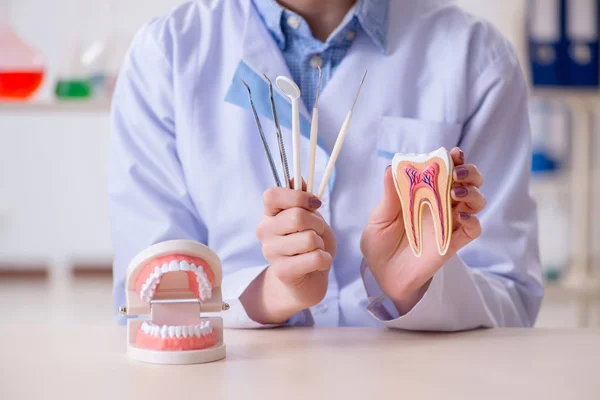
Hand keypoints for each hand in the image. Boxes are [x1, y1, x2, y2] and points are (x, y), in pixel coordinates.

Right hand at [240, 182, 335, 323]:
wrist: (307, 281)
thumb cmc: (309, 246)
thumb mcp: (310, 218)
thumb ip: (303, 199)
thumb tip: (296, 178)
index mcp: (270, 214)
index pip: (271, 195)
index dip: (297, 197)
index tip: (314, 204)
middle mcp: (265, 231)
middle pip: (297, 216)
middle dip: (317, 224)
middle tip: (318, 233)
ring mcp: (270, 252)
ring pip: (309, 239)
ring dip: (321, 244)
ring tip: (316, 250)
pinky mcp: (282, 271)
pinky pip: (314, 258)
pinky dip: (325, 259)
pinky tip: (319, 263)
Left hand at [360, 148, 484, 313]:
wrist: (382, 274)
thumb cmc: (379, 242)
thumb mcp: (380, 218)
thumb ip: (390, 195)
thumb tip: (391, 167)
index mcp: (424, 193)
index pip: (445, 171)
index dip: (454, 160)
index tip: (454, 153)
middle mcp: (441, 205)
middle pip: (468, 182)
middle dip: (470, 172)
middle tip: (458, 173)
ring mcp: (449, 223)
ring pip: (476, 202)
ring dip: (472, 193)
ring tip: (456, 194)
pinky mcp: (453, 242)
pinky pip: (473, 229)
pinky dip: (473, 221)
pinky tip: (461, 218)